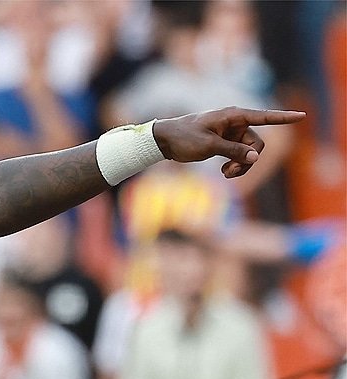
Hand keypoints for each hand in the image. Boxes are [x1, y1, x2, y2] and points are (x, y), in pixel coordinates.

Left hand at [152, 107, 304, 178]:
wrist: (165, 141)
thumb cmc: (184, 137)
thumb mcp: (209, 145)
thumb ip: (233, 150)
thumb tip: (255, 157)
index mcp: (234, 116)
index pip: (264, 117)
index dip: (283, 118)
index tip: (302, 116)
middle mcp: (236, 123)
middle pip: (257, 144)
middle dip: (248, 160)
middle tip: (230, 173)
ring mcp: (231, 134)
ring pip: (249, 153)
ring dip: (241, 166)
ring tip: (225, 174)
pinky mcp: (225, 143)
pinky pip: (240, 156)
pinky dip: (235, 165)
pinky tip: (224, 172)